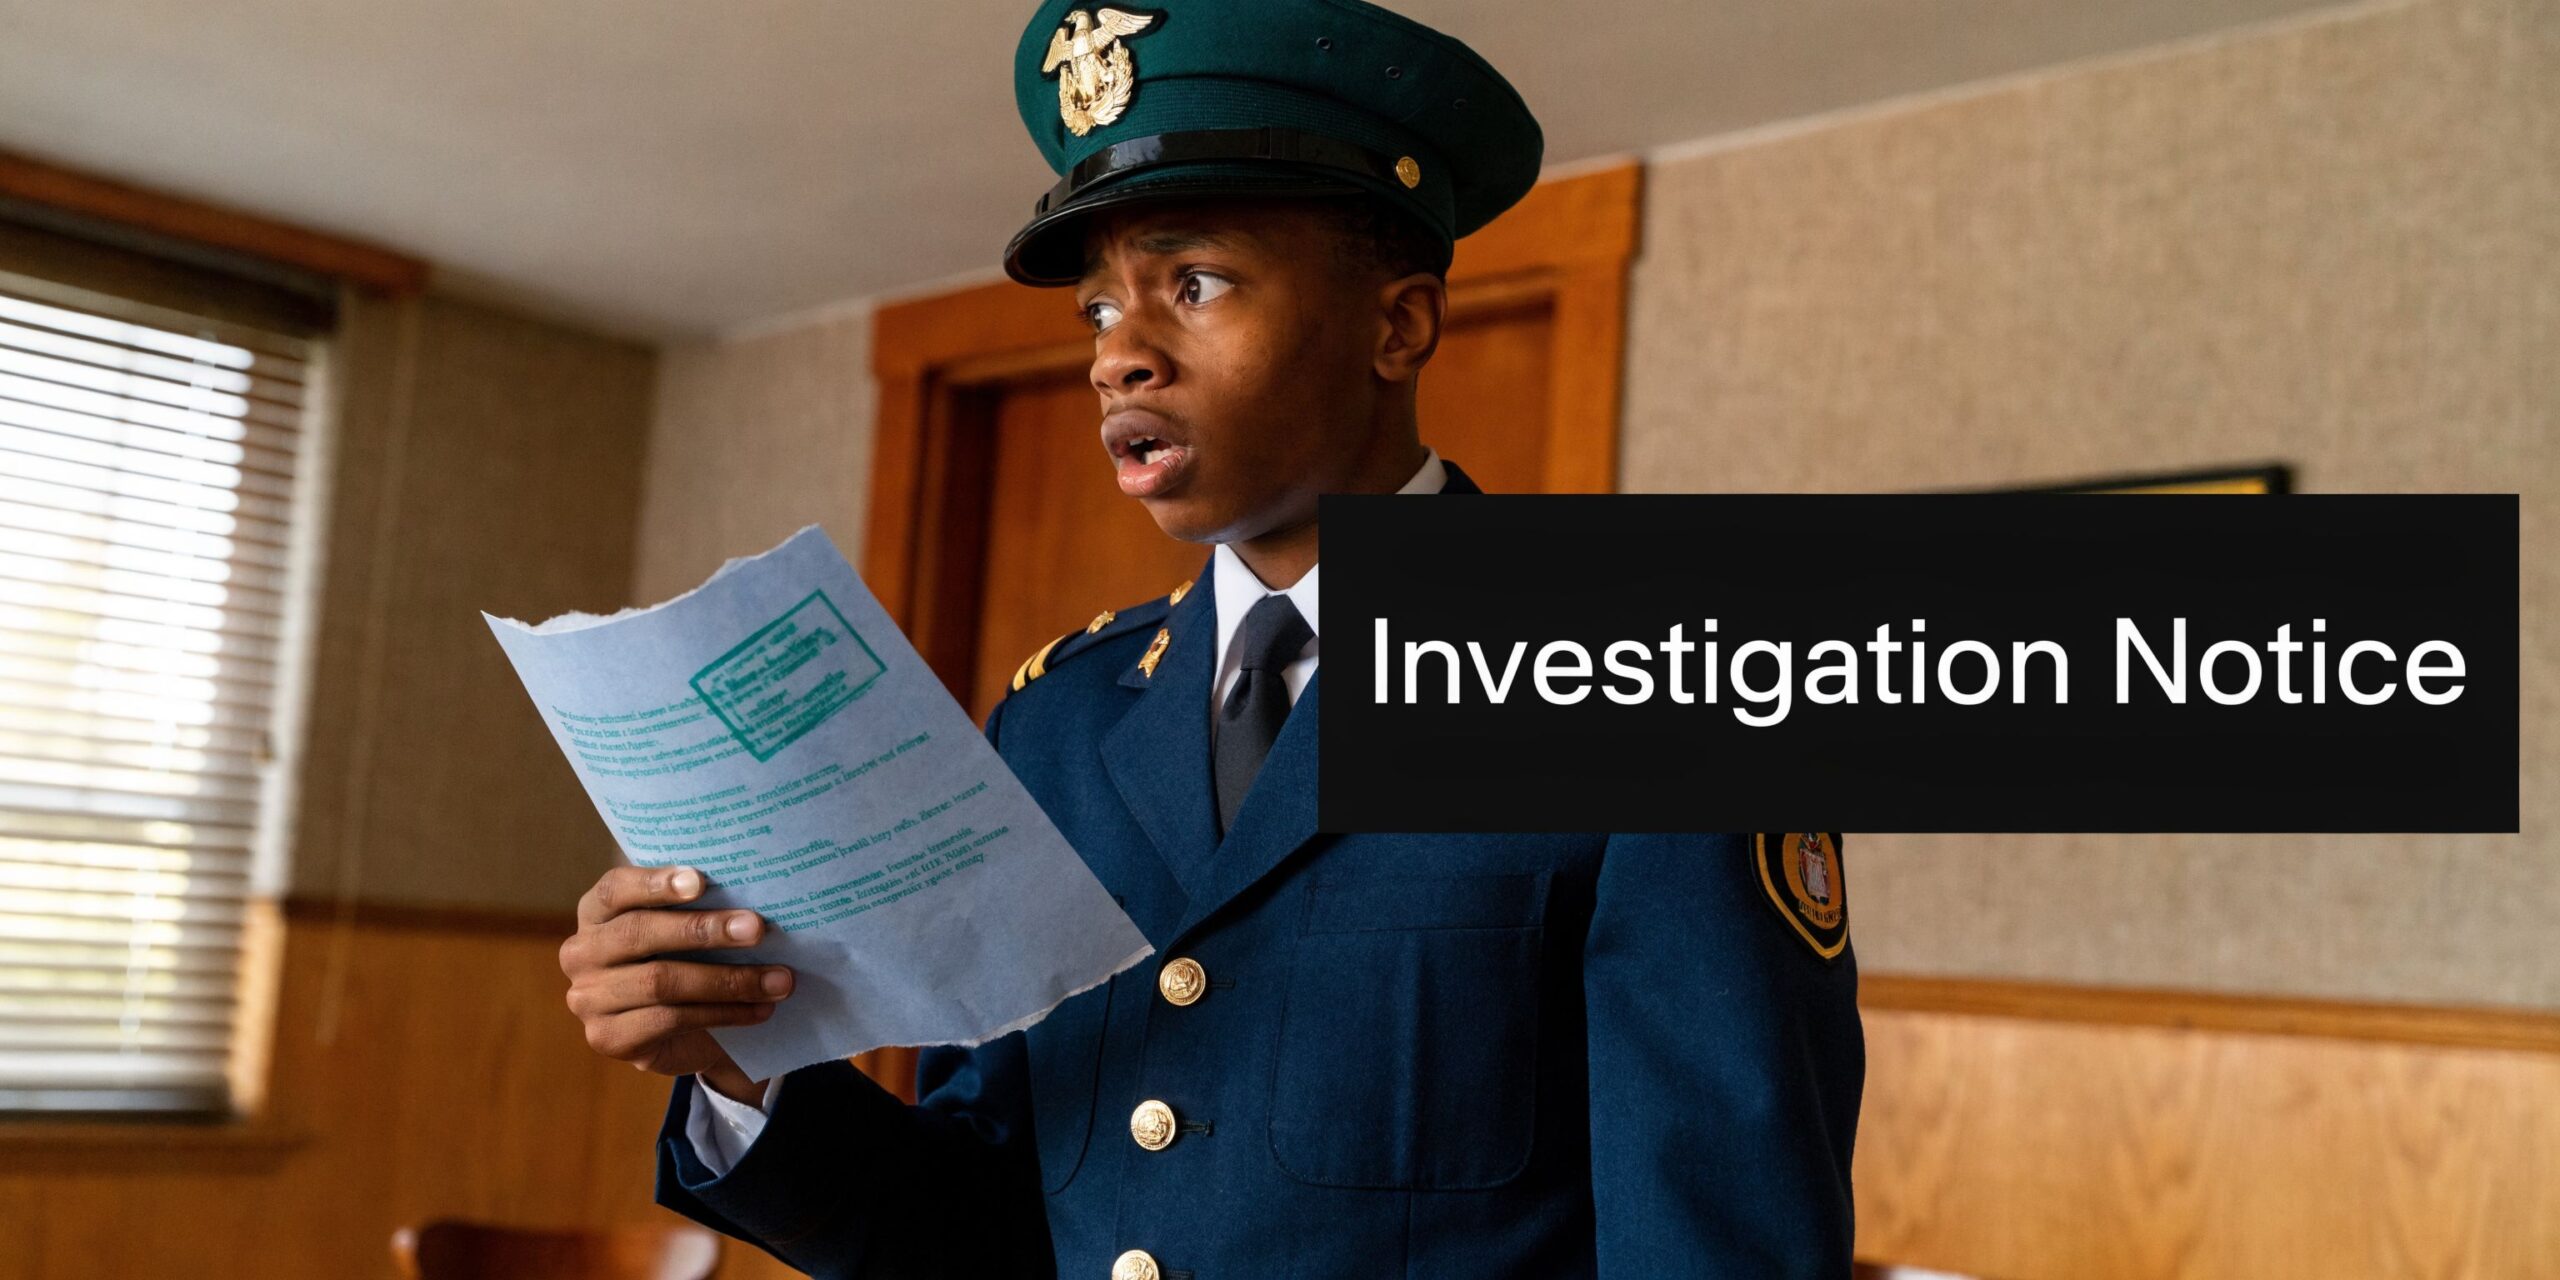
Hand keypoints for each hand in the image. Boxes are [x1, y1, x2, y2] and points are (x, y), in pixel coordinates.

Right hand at [559, 864, 791, 1104]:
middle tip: (757, 928)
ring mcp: (589, 1000)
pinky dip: (723, 1013)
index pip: (614, 889)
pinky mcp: (609, 1038)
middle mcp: (582, 953)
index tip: (701, 880)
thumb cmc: (686, 961)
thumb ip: (700, 907)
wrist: (682, 1034)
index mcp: (596, 913)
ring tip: (779, 979)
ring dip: (728, 980)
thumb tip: (756, 888)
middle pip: (640, 933)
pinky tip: (759, 1010)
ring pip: (661, 982)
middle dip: (702, 929)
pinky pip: (671, 1020)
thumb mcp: (685, 930)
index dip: (655, 883)